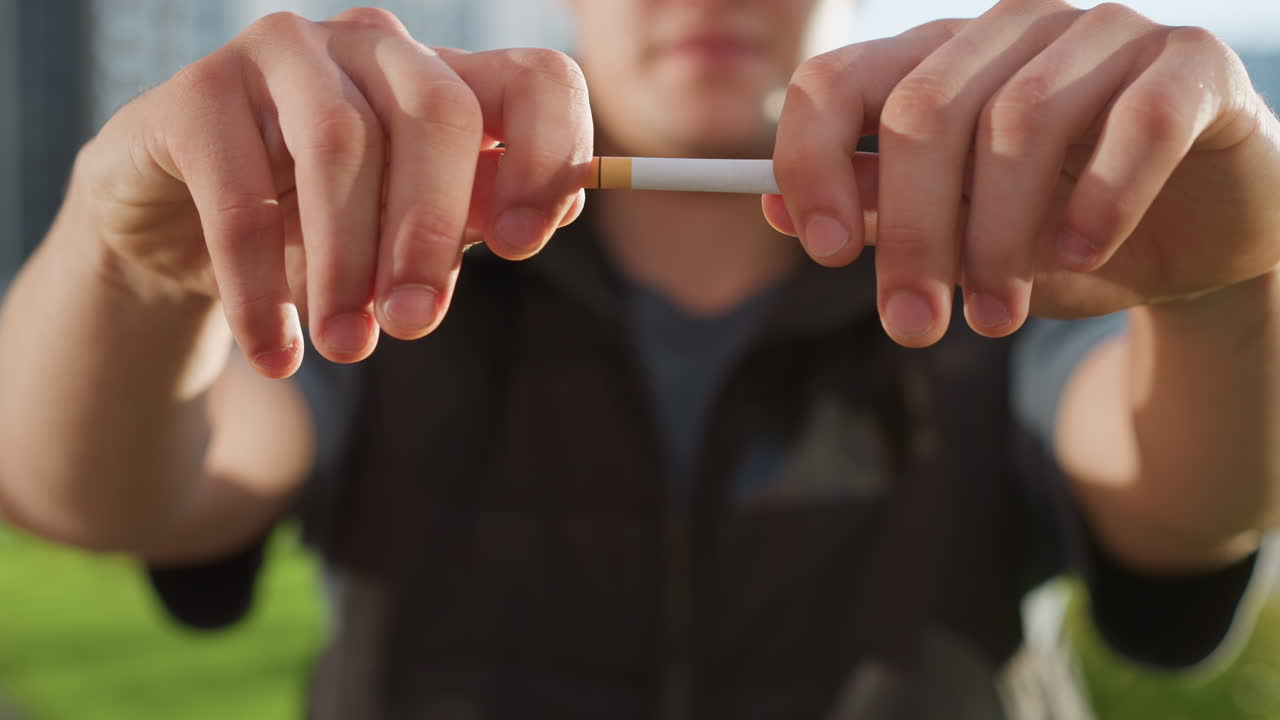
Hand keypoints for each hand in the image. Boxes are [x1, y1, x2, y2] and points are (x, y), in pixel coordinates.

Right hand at [77, 8, 591, 375]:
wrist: (184, 230)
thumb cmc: (322, 231)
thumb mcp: (409, 232)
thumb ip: (472, 219)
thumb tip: (550, 213)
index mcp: (446, 77)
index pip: (537, 79)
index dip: (546, 155)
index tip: (518, 246)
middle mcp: (374, 45)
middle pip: (438, 110)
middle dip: (432, 230)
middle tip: (413, 323)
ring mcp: (284, 54)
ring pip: (341, 142)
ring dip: (347, 263)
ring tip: (345, 346)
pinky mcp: (197, 93)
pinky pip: (240, 194)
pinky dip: (260, 287)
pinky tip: (275, 351)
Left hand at [765, 0, 1279, 346]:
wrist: (1194, 243)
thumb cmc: (1057, 237)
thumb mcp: (955, 239)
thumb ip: (879, 214)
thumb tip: (772, 207)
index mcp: (936, 63)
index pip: (836, 82)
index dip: (814, 163)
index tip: (827, 251)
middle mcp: (1010, 33)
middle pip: (923, 111)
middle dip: (912, 234)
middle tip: (914, 326)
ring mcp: (1102, 36)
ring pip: (1020, 118)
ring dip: (1000, 237)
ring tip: (997, 317)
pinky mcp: (1192, 65)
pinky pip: (1138, 122)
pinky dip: (1101, 199)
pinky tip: (1081, 253)